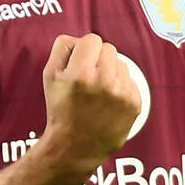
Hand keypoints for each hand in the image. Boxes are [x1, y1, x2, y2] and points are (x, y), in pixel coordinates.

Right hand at [40, 33, 140, 172]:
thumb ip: (62, 48)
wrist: (76, 147)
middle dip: (98, 59)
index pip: (92, 39)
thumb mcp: (49, 76)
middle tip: (87, 79)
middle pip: (109, 48)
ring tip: (98, 92)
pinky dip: (121, 87)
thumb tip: (78, 38)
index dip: (84, 50)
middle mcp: (104, 82)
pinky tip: (108, 101)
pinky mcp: (134, 103)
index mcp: (81, 73)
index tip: (80, 63)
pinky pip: (130, 80)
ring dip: (110, 72)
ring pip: (121, 64)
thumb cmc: (61, 110)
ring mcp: (122, 94)